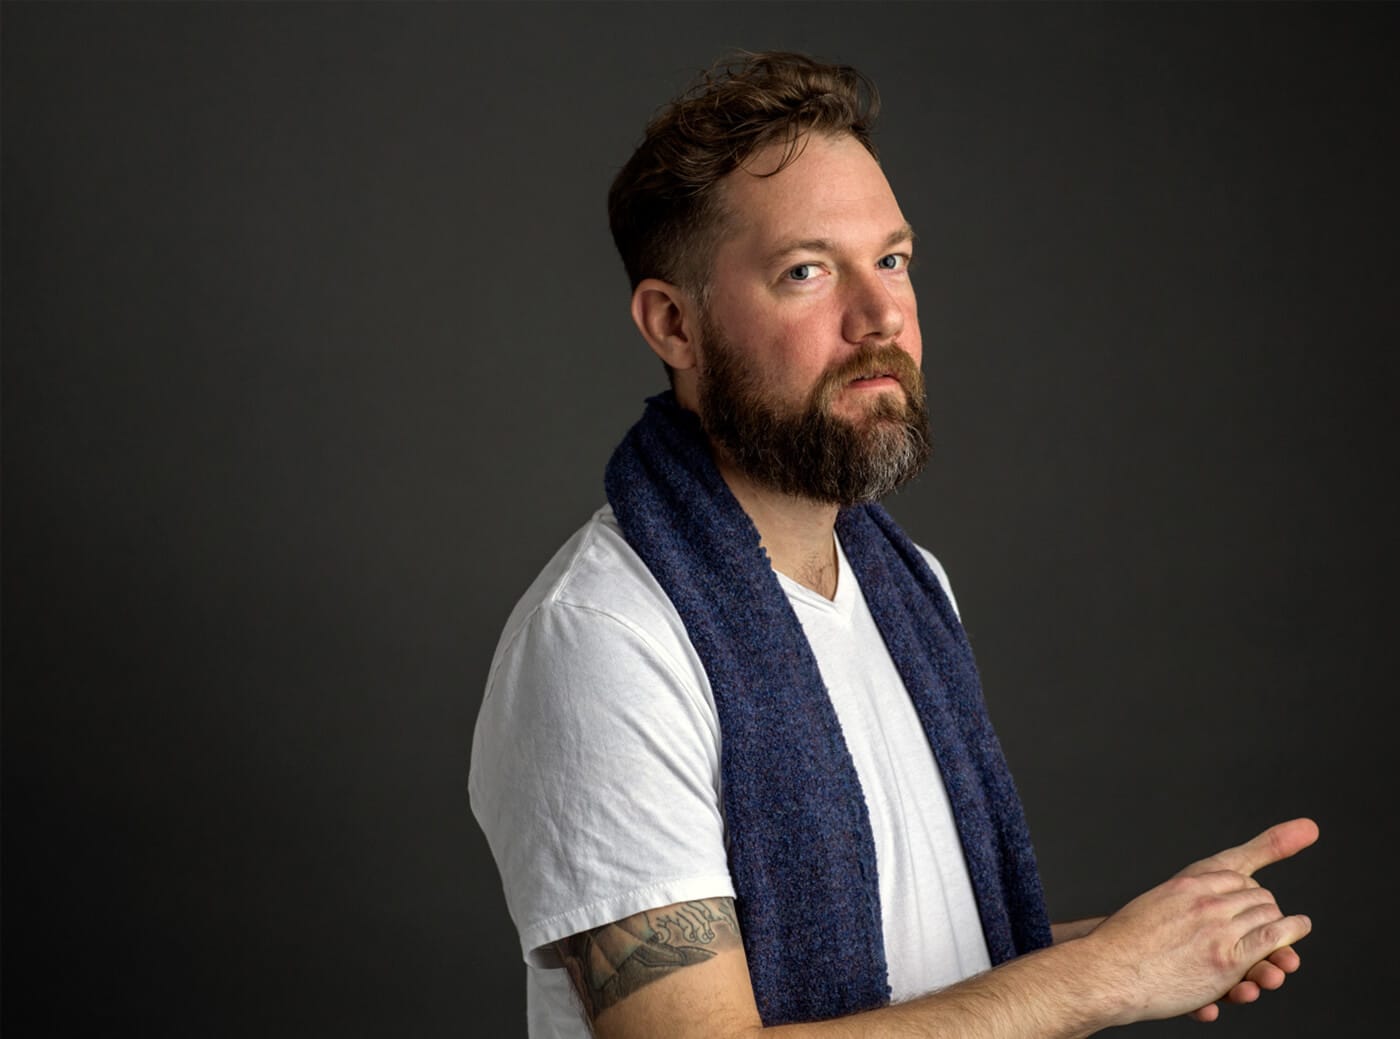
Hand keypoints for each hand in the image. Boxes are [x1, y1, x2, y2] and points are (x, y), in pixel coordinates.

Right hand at [1084, 818, 1316, 1025]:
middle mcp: (1205, 900)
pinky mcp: (1227, 959)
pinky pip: (1271, 942)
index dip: (1248, 890)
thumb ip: (1183, 898)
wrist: (1109, 970)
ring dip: (1285, 928)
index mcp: (1186, 883)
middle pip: (1257, 895)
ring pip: (1269, 917)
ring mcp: (1218, 929)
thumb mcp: (1154, 905)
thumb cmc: (1124, 944)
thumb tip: (1189, 896)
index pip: (1235, 875)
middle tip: (1272, 922)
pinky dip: (1289, 939)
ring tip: (1286, 940)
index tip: (1253, 899)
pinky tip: (1288, 950)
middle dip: (1268, 909)